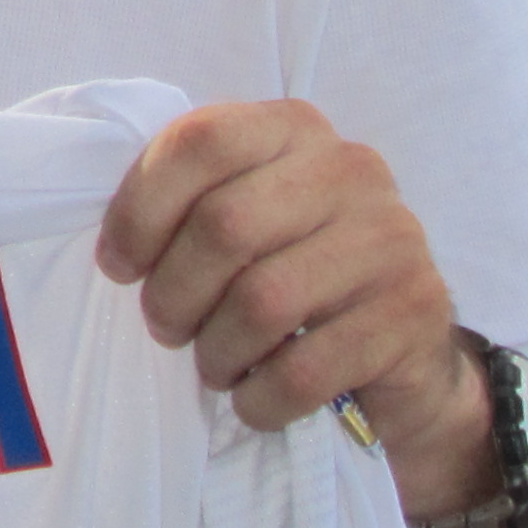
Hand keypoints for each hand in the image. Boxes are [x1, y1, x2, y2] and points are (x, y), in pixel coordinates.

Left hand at [95, 98, 487, 522]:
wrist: (403, 346)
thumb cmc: (291, 273)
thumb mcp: (243, 215)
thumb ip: (186, 202)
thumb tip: (114, 249)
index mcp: (293, 129)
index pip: (199, 142)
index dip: (140, 209)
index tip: (120, 266)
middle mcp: (350, 169)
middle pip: (225, 226)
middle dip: (174, 294)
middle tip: (167, 328)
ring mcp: (391, 239)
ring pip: (264, 301)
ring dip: (217, 351)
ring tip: (214, 363)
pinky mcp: (413, 314)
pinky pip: (305, 370)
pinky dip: (260, 398)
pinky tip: (254, 397)